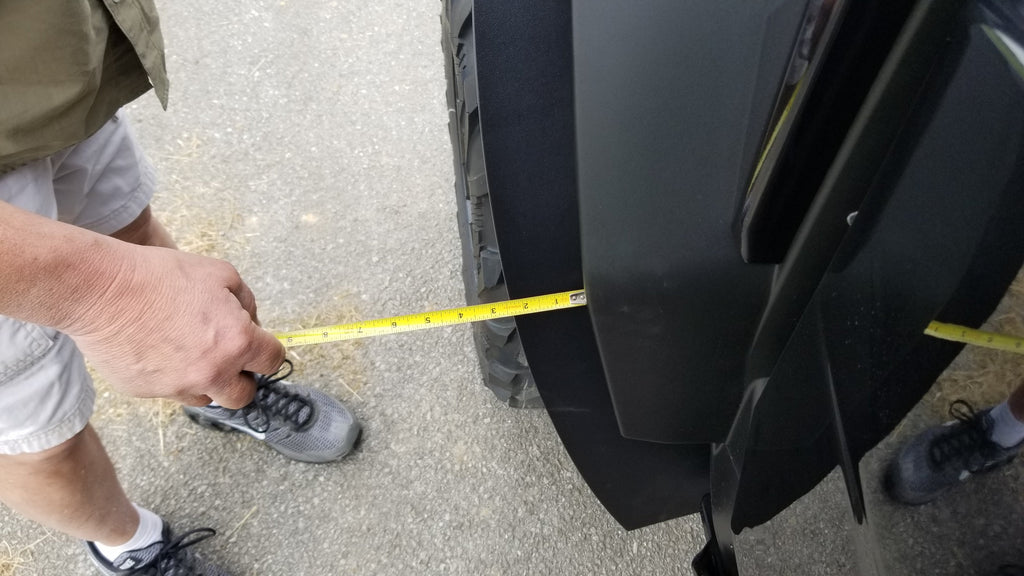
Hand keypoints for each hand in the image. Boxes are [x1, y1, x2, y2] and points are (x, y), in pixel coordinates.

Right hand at [66, 244, 285, 407]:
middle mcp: (211, 373)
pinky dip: (171, 377)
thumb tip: (250, 321)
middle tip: (229, 358)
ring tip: (187, 350)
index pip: (272, 362)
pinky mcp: (146, 393)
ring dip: (205, 380)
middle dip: (241, 378)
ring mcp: (177, 387)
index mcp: (236, 343)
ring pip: (205, 397)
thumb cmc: (159, 276)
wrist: (101, 290)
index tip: (259, 347)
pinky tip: (157, 349)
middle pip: (243, 396)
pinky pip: (169, 392)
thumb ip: (246, 302)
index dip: (267, 351)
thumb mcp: (221, 273)